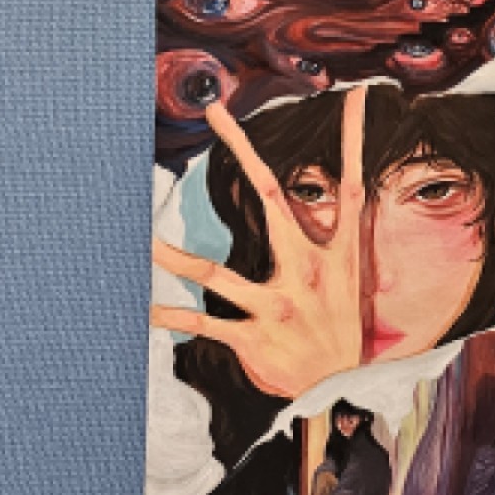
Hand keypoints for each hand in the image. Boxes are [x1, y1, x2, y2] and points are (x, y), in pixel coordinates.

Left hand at [152, 86, 366, 397]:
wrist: (345, 396)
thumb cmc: (342, 332)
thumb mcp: (353, 283)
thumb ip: (337, 240)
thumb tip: (343, 199)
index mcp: (336, 255)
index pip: (350, 185)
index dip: (354, 141)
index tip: (352, 97)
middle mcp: (304, 271)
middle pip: (269, 197)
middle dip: (242, 151)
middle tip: (216, 112)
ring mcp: (276, 304)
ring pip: (215, 273)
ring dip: (174, 256)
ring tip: (142, 240)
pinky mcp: (253, 337)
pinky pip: (203, 323)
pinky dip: (171, 316)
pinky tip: (141, 310)